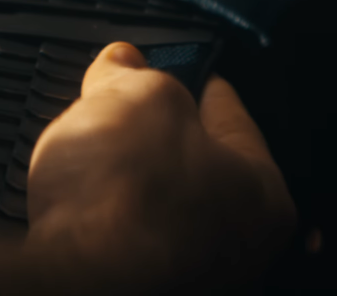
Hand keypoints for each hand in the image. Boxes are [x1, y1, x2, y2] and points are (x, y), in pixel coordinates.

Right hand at [27, 42, 294, 294]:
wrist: (73, 277)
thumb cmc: (119, 197)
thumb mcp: (133, 97)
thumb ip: (133, 73)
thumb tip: (122, 63)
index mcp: (264, 193)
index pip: (230, 112)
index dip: (190, 78)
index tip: (168, 64)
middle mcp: (239, 245)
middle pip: (193, 161)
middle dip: (151, 132)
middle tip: (116, 106)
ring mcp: (191, 275)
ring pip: (157, 200)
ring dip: (125, 175)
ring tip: (89, 154)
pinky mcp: (143, 286)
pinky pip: (124, 234)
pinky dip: (104, 214)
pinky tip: (81, 199)